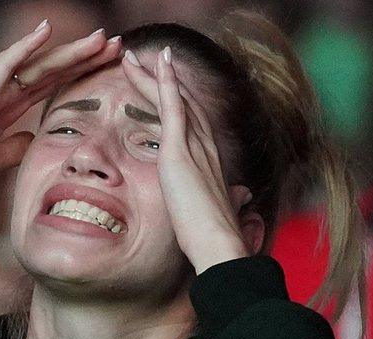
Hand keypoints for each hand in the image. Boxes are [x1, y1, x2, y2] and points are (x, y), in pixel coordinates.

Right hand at [0, 21, 122, 196]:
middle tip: (118, 45)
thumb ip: (13, 148)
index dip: (79, 77)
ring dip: (69, 49)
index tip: (109, 68)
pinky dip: (25, 47)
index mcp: (4, 113)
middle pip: (51, 72)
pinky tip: (46, 31)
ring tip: (102, 38)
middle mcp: (1, 97)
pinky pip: (5, 65)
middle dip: (85, 58)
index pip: (50, 89)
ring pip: (36, 64)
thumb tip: (35, 138)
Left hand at [122, 47, 256, 273]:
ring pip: (174, 99)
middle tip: (140, 61)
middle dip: (161, 81)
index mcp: (211, 162)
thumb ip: (225, 199)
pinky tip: (156, 62)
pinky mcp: (180, 153)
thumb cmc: (214, 239)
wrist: (219, 247)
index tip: (161, 87)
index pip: (192, 123)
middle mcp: (206, 148)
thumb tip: (241, 196)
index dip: (177, 102)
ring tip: (131, 56)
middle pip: (183, 103)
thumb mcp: (217, 213)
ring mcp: (195, 147)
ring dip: (154, 75)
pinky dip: (164, 82)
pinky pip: (173, 107)